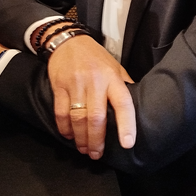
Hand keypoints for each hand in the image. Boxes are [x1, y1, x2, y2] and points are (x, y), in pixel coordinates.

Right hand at [47, 34, 135, 159]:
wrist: (67, 40)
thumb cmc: (95, 56)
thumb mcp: (115, 66)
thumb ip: (123, 85)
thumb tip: (136, 105)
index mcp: (112, 78)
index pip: (123, 103)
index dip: (127, 125)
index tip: (128, 143)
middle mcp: (95, 82)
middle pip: (96, 118)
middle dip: (97, 140)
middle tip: (96, 154)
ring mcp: (75, 84)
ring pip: (78, 119)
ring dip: (81, 138)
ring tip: (84, 148)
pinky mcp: (59, 87)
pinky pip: (61, 113)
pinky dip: (65, 129)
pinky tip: (69, 136)